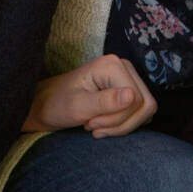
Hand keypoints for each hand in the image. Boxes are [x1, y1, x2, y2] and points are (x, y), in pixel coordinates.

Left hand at [22, 55, 157, 138]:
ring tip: (96, 126)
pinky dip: (124, 124)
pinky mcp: (127, 90)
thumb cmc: (57, 104)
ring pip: (145, 110)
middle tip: (93, 126)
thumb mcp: (78, 106)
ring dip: (122, 126)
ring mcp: (127, 78)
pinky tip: (103, 125)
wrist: (47, 104)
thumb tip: (133, 97)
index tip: (91, 123)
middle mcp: (124, 67)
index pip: (136, 99)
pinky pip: (139, 112)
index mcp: (112, 65)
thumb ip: (105, 102)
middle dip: (120, 123)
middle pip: (145, 104)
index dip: (117, 118)